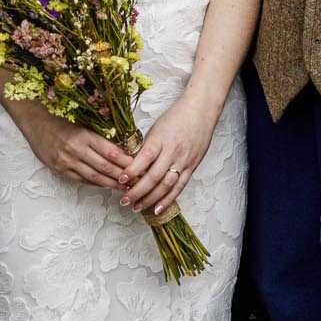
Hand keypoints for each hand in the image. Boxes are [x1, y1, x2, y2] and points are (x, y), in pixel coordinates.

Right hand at [9, 106, 131, 187]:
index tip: (141, 165)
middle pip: (105, 167)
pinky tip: (106, 185)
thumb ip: (100, 134)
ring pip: (95, 177)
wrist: (35, 121)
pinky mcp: (60, 170)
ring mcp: (67, 162)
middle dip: (124, 175)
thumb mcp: (83, 121)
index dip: (127, 161)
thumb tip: (123, 146)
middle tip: (139, 180)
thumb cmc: (61, 117)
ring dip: (112, 183)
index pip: (111, 152)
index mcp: (84, 135)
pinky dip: (96, 183)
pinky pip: (82, 180)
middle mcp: (76, 150)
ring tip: (126, 187)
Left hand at [119, 97, 215, 213]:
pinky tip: (157, 208)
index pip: (145, 158)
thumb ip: (146, 147)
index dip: (132, 171)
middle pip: (154, 177)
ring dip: (150, 199)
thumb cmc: (176, 117)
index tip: (120, 180)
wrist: (200, 111)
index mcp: (161, 139)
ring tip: (137, 207)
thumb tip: (131, 166)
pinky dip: (168, 199)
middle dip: (137, 191)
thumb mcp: (156, 128)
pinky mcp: (192, 166)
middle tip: (125, 200)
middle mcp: (173, 151)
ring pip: (166, 185)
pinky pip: (179, 187)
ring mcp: (183, 160)